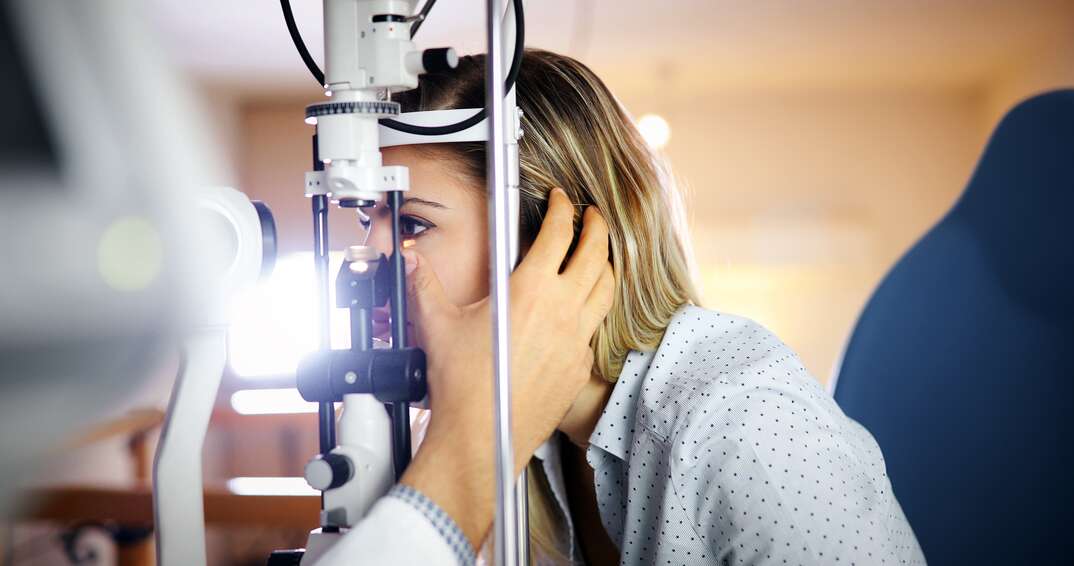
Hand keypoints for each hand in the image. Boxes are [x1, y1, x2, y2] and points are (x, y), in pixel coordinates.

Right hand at [399, 188, 613, 546]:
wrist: (481, 435)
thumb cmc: (461, 385)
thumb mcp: (439, 324)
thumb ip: (426, 284)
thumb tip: (410, 259)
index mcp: (531, 290)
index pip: (559, 233)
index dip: (564, 208)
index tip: (562, 199)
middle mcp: (562, 311)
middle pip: (596, 255)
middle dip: (596, 228)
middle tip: (591, 217)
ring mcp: (577, 340)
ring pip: (606, 291)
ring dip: (604, 266)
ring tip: (596, 257)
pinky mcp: (579, 367)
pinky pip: (593, 331)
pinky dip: (590, 313)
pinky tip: (577, 315)